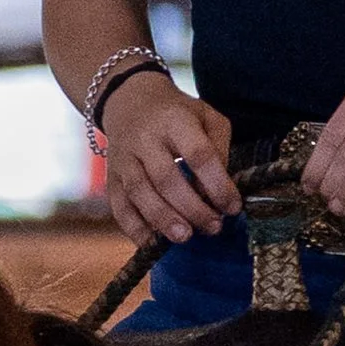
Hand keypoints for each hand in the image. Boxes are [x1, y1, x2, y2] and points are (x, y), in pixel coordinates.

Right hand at [98, 71, 241, 244]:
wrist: (129, 102)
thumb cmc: (177, 115)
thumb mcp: (206, 116)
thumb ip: (219, 148)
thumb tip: (222, 189)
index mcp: (174, 120)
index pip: (198, 154)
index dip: (217, 184)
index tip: (233, 207)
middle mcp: (144, 139)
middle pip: (166, 178)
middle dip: (192, 208)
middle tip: (213, 227)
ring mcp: (124, 159)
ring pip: (140, 193)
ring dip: (164, 220)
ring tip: (185, 237)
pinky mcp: (111, 177)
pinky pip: (119, 207)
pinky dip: (135, 228)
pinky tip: (152, 243)